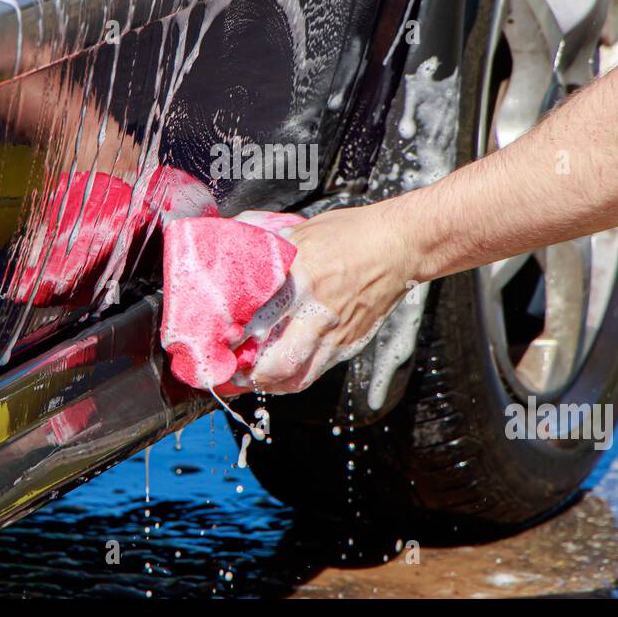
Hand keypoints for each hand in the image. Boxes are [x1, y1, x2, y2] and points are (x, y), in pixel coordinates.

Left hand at [247, 201, 415, 393]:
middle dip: (248, 376)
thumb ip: (271, 247)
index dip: (234, 339)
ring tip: (251, 379)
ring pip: (296, 377)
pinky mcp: (349, 343)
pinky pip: (316, 372)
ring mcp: (335, 333)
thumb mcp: (304, 232)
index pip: (258, 321)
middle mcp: (317, 313)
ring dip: (269, 384)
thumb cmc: (353, 235)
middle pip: (276, 363)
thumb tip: (239, 243)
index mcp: (300, 281)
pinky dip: (294, 379)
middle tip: (231, 372)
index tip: (218, 342)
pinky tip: (280, 374)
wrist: (399, 246)